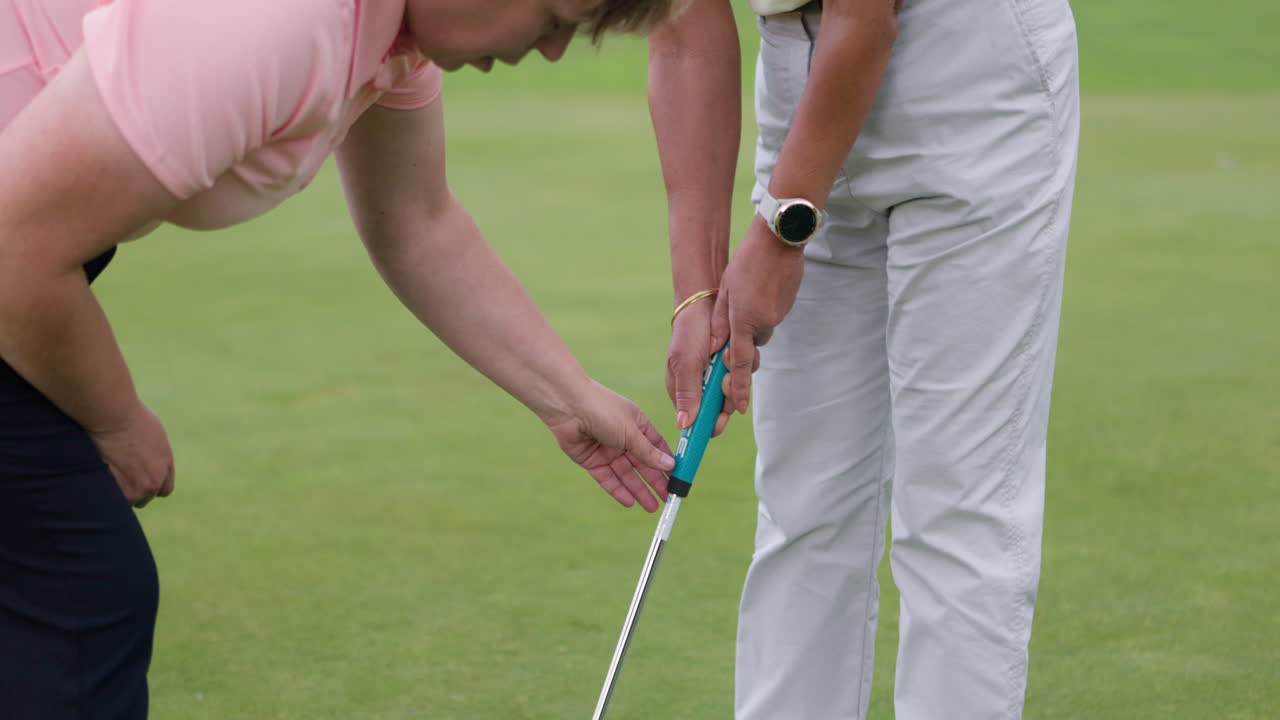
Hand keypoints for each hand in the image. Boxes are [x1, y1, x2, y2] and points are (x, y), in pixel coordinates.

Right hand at [87, 402, 174, 507]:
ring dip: (119, 493)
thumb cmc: (129, 417)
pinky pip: (112, 500)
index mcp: (165, 465)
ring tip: (106, 477)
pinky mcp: (118, 493)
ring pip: (128, 501)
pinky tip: (97, 479)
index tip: (139, 483)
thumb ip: (153, 452)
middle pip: (145, 497)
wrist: (113, 418)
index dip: (150, 486)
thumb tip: (147, 457)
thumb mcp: (152, 433)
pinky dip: (105, 492)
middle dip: (134, 491)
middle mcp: (155, 481)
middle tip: (118, 480)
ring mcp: (136, 490)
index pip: (164, 489)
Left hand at [546, 382, 675, 511]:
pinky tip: (630, 502)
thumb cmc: (603, 409)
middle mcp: (623, 437)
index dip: (667, 463)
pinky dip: (618, 490)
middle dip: (654, 482)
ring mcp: (607, 450)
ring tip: (651, 507)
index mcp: (637, 424)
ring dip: (638, 490)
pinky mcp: (591, 460)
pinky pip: (607, 478)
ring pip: (626, 474)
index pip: (657, 447)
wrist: (567, 406)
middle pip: (642, 464)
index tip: (677, 479)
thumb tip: (670, 465)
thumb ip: (648, 452)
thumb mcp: (630, 432)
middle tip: (667, 499)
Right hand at [667, 297, 731, 435]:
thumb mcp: (685, 362)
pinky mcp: (736, 363)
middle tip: (725, 379)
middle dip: (727, 396)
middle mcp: (703, 386)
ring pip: (737, 391)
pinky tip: (734, 349)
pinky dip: (744, 363)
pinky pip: (746, 373)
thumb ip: (687, 393)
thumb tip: (683, 424)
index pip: (698, 419)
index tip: (719, 420)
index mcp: (685, 390)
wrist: (707, 300)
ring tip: (726, 355)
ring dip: (736, 377)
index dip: (710, 423)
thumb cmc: (690, 331)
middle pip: (722, 409)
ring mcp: (720, 375)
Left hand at [717, 214, 803, 414]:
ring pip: (760, 329)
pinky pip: (770, 315)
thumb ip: (720, 323)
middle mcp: (763, 323)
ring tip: (748, 291)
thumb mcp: (726, 291)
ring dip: (751, 320)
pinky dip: (763, 308)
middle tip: (737, 315)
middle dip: (741, 340)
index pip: (739, 364)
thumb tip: (715, 350)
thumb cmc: (747, 262)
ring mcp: (778, 315)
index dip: (736, 388)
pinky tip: (760, 287)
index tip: (736, 409)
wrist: (780, 240)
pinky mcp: (786, 306)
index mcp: (744, 321)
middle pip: (749, 345)